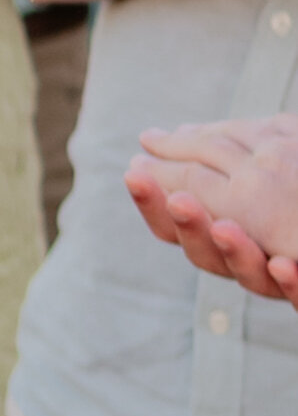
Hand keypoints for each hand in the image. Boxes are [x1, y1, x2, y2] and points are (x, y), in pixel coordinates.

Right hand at [130, 117, 297, 303]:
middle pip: (207, 254)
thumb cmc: (292, 214)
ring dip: (237, 254)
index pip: (178, 228)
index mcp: (229, 236)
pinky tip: (283, 267)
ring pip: (252, 276)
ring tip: (224, 229)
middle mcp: (252, 263)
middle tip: (176, 199)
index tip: (134, 172)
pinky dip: (291, 284)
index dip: (154, 205)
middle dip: (191, 226)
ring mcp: (283, 278)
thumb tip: (186, 132)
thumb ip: (226, 161)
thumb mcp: (260, 175)